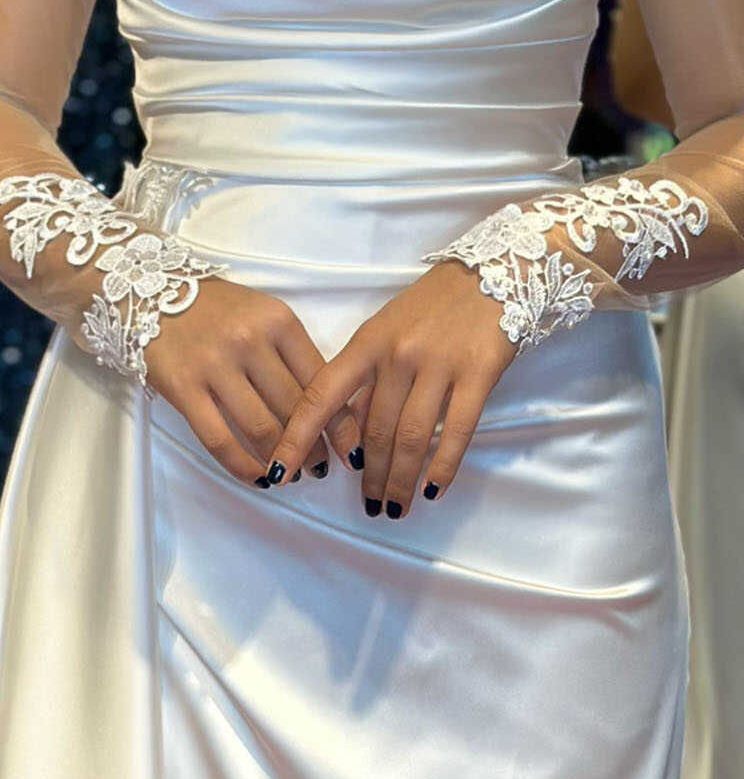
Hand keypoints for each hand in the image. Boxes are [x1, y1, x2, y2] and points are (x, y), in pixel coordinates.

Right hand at [143, 275, 362, 487]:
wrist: (150, 292)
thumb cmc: (217, 310)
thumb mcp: (264, 315)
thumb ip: (293, 354)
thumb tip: (327, 409)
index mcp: (279, 321)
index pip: (321, 380)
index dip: (339, 421)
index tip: (349, 446)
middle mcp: (250, 341)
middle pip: (295, 408)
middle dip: (315, 447)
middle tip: (322, 467)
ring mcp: (215, 365)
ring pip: (262, 429)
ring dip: (283, 461)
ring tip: (293, 475)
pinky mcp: (184, 389)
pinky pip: (219, 440)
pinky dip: (243, 466)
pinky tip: (258, 477)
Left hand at [257, 260, 518, 516]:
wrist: (498, 271)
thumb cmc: (433, 306)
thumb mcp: (387, 330)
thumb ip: (366, 377)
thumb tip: (345, 433)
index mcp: (367, 343)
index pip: (321, 396)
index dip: (297, 437)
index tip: (280, 471)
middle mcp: (397, 355)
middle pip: (373, 430)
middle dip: (367, 475)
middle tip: (367, 506)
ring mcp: (439, 364)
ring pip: (411, 437)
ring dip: (399, 480)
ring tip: (394, 507)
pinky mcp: (478, 373)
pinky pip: (456, 430)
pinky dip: (442, 466)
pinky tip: (432, 490)